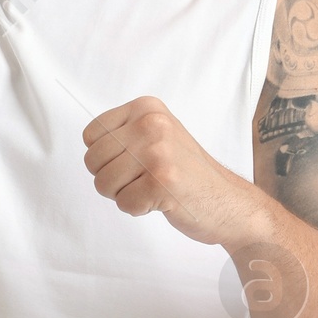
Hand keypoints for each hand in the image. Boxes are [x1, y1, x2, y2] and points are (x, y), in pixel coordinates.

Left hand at [82, 96, 257, 246]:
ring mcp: (158, 153)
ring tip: (153, 188)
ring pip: (103, 183)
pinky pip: (123, 204)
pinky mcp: (162, 182)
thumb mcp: (158, 134)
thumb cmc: (187, 172)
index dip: (104, 156)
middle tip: (143, 179)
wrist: (228, 201)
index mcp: (147, 108)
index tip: (133, 161)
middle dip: (111, 179)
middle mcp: (152, 124)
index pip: (91, 134)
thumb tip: (89, 144)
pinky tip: (162, 200)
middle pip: (92, 160)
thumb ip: (124, 132)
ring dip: (124, 195)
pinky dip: (139, 209)